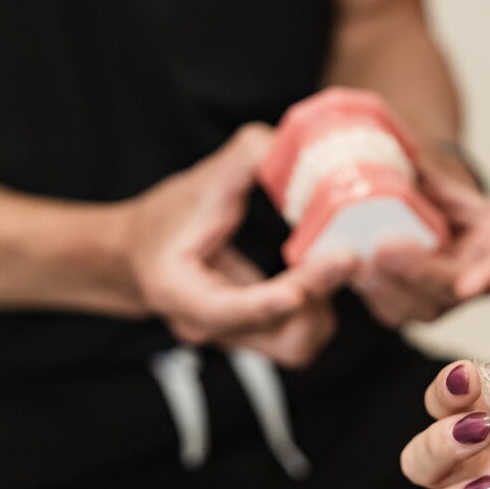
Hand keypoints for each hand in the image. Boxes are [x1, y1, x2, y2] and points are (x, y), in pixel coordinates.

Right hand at [122, 123, 357, 366]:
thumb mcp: (200, 181)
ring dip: (323, 304)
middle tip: (347, 255)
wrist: (141, 257)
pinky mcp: (258, 339)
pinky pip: (302, 338)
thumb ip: (245, 158)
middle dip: (313, 293)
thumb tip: (294, 143)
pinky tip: (323, 272)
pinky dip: (321, 309)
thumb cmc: (166, 220)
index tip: (297, 294)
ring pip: (296, 345)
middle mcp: (208, 327)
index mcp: (178, 290)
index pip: (221, 311)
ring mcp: (236, 339)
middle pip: (274, 334)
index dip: (262, 304)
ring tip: (332, 258)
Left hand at [351, 160, 489, 327]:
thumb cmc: (442, 200)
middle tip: (385, 247)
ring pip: (418, 308)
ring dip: (384, 285)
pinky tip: (347, 267)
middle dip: (417, 272)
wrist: (427, 222)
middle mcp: (478, 281)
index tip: (467, 287)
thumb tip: (395, 154)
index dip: (487, 278)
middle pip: (450, 291)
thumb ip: (425, 176)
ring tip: (356, 259)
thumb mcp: (444, 181)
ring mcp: (444, 302)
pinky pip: (391, 310)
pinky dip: (367, 289)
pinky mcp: (411, 310)